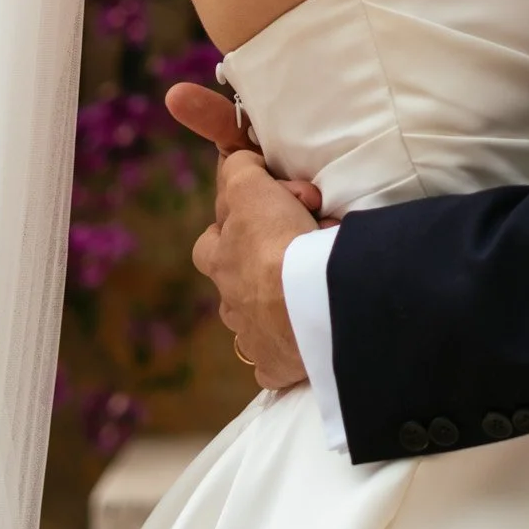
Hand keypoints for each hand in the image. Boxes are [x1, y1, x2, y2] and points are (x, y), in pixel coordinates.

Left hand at [167, 83, 321, 390]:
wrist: (311, 305)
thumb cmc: (280, 242)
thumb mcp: (251, 188)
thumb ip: (239, 171)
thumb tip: (235, 161)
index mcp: (222, 261)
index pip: (212, 241)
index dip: (239, 222)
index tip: (276, 208)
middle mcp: (231, 303)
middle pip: (235, 281)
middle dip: (260, 264)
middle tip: (301, 244)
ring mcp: (253, 339)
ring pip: (259, 317)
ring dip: (279, 300)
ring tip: (317, 282)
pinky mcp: (279, 367)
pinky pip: (279, 357)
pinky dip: (290, 347)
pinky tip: (311, 333)